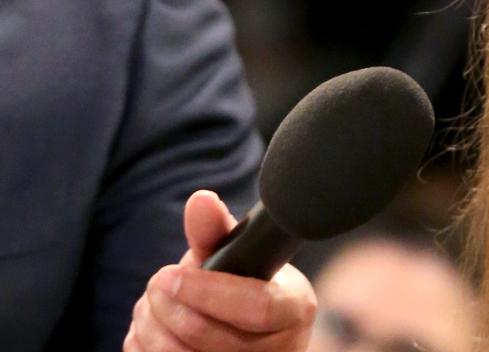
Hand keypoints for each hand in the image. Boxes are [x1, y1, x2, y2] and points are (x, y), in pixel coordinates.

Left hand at [124, 191, 316, 350]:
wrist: (257, 333)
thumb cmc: (246, 288)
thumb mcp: (239, 258)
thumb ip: (216, 231)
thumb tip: (199, 201)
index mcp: (295, 308)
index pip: (256, 308)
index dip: (207, 293)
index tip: (169, 275)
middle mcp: (283, 349)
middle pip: (211, 339)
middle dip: (169, 309)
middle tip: (153, 285)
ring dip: (151, 331)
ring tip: (148, 306)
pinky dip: (145, 350)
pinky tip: (146, 330)